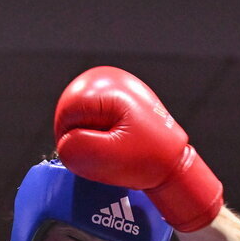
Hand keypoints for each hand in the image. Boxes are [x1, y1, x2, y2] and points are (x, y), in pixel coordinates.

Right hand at [54, 66, 222, 231]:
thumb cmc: (149, 160)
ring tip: (110, 150)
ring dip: (89, 136)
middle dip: (80, 136)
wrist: (175, 162)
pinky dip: (97, 133)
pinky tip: (112, 144)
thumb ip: (82, 150)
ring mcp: (114, 86)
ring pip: (81, 115)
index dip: (71, 139)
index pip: (66, 111)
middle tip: (100, 155)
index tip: (88, 155)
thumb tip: (64, 144)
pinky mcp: (117, 98)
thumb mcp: (112, 159)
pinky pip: (92, 116)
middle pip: (72, 110)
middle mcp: (110, 78)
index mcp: (108, 88)